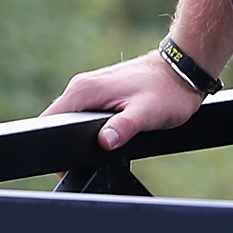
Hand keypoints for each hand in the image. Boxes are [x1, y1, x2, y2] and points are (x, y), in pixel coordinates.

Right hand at [46, 52, 201, 151]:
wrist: (181, 71)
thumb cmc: (167, 91)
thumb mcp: (146, 114)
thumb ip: (123, 128)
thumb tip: (103, 142)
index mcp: (84, 90)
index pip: (51, 118)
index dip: (52, 142)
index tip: (64, 161)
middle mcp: (82, 86)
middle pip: (58, 119)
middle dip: (66, 140)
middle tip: (88, 159)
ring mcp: (91, 88)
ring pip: (72, 116)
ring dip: (78, 133)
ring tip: (99, 147)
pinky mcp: (100, 92)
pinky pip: (84, 112)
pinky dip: (89, 126)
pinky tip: (107, 134)